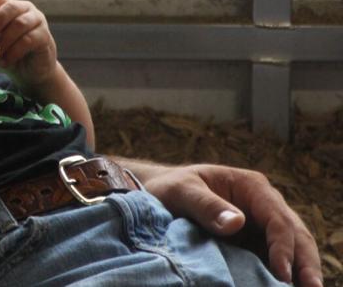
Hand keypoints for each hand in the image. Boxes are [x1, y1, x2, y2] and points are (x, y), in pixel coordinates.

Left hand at [0, 0, 57, 84]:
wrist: (30, 71)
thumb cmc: (7, 52)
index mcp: (8, 5)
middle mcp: (25, 9)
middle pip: (8, 8)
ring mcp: (37, 21)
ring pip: (19, 24)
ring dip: (5, 40)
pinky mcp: (45, 36)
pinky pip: (28, 40)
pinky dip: (14, 52)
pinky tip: (5, 63)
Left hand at [132, 161, 322, 286]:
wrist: (158, 193)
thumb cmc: (169, 188)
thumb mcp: (181, 191)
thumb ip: (206, 205)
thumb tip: (237, 222)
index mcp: (252, 187)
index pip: (277, 219)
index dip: (283, 246)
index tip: (281, 272)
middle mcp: (264, 204)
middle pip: (295, 233)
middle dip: (305, 261)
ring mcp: (262, 223)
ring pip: (293, 246)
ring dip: (302, 268)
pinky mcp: (256, 240)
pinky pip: (276, 256)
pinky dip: (287, 271)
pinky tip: (287, 286)